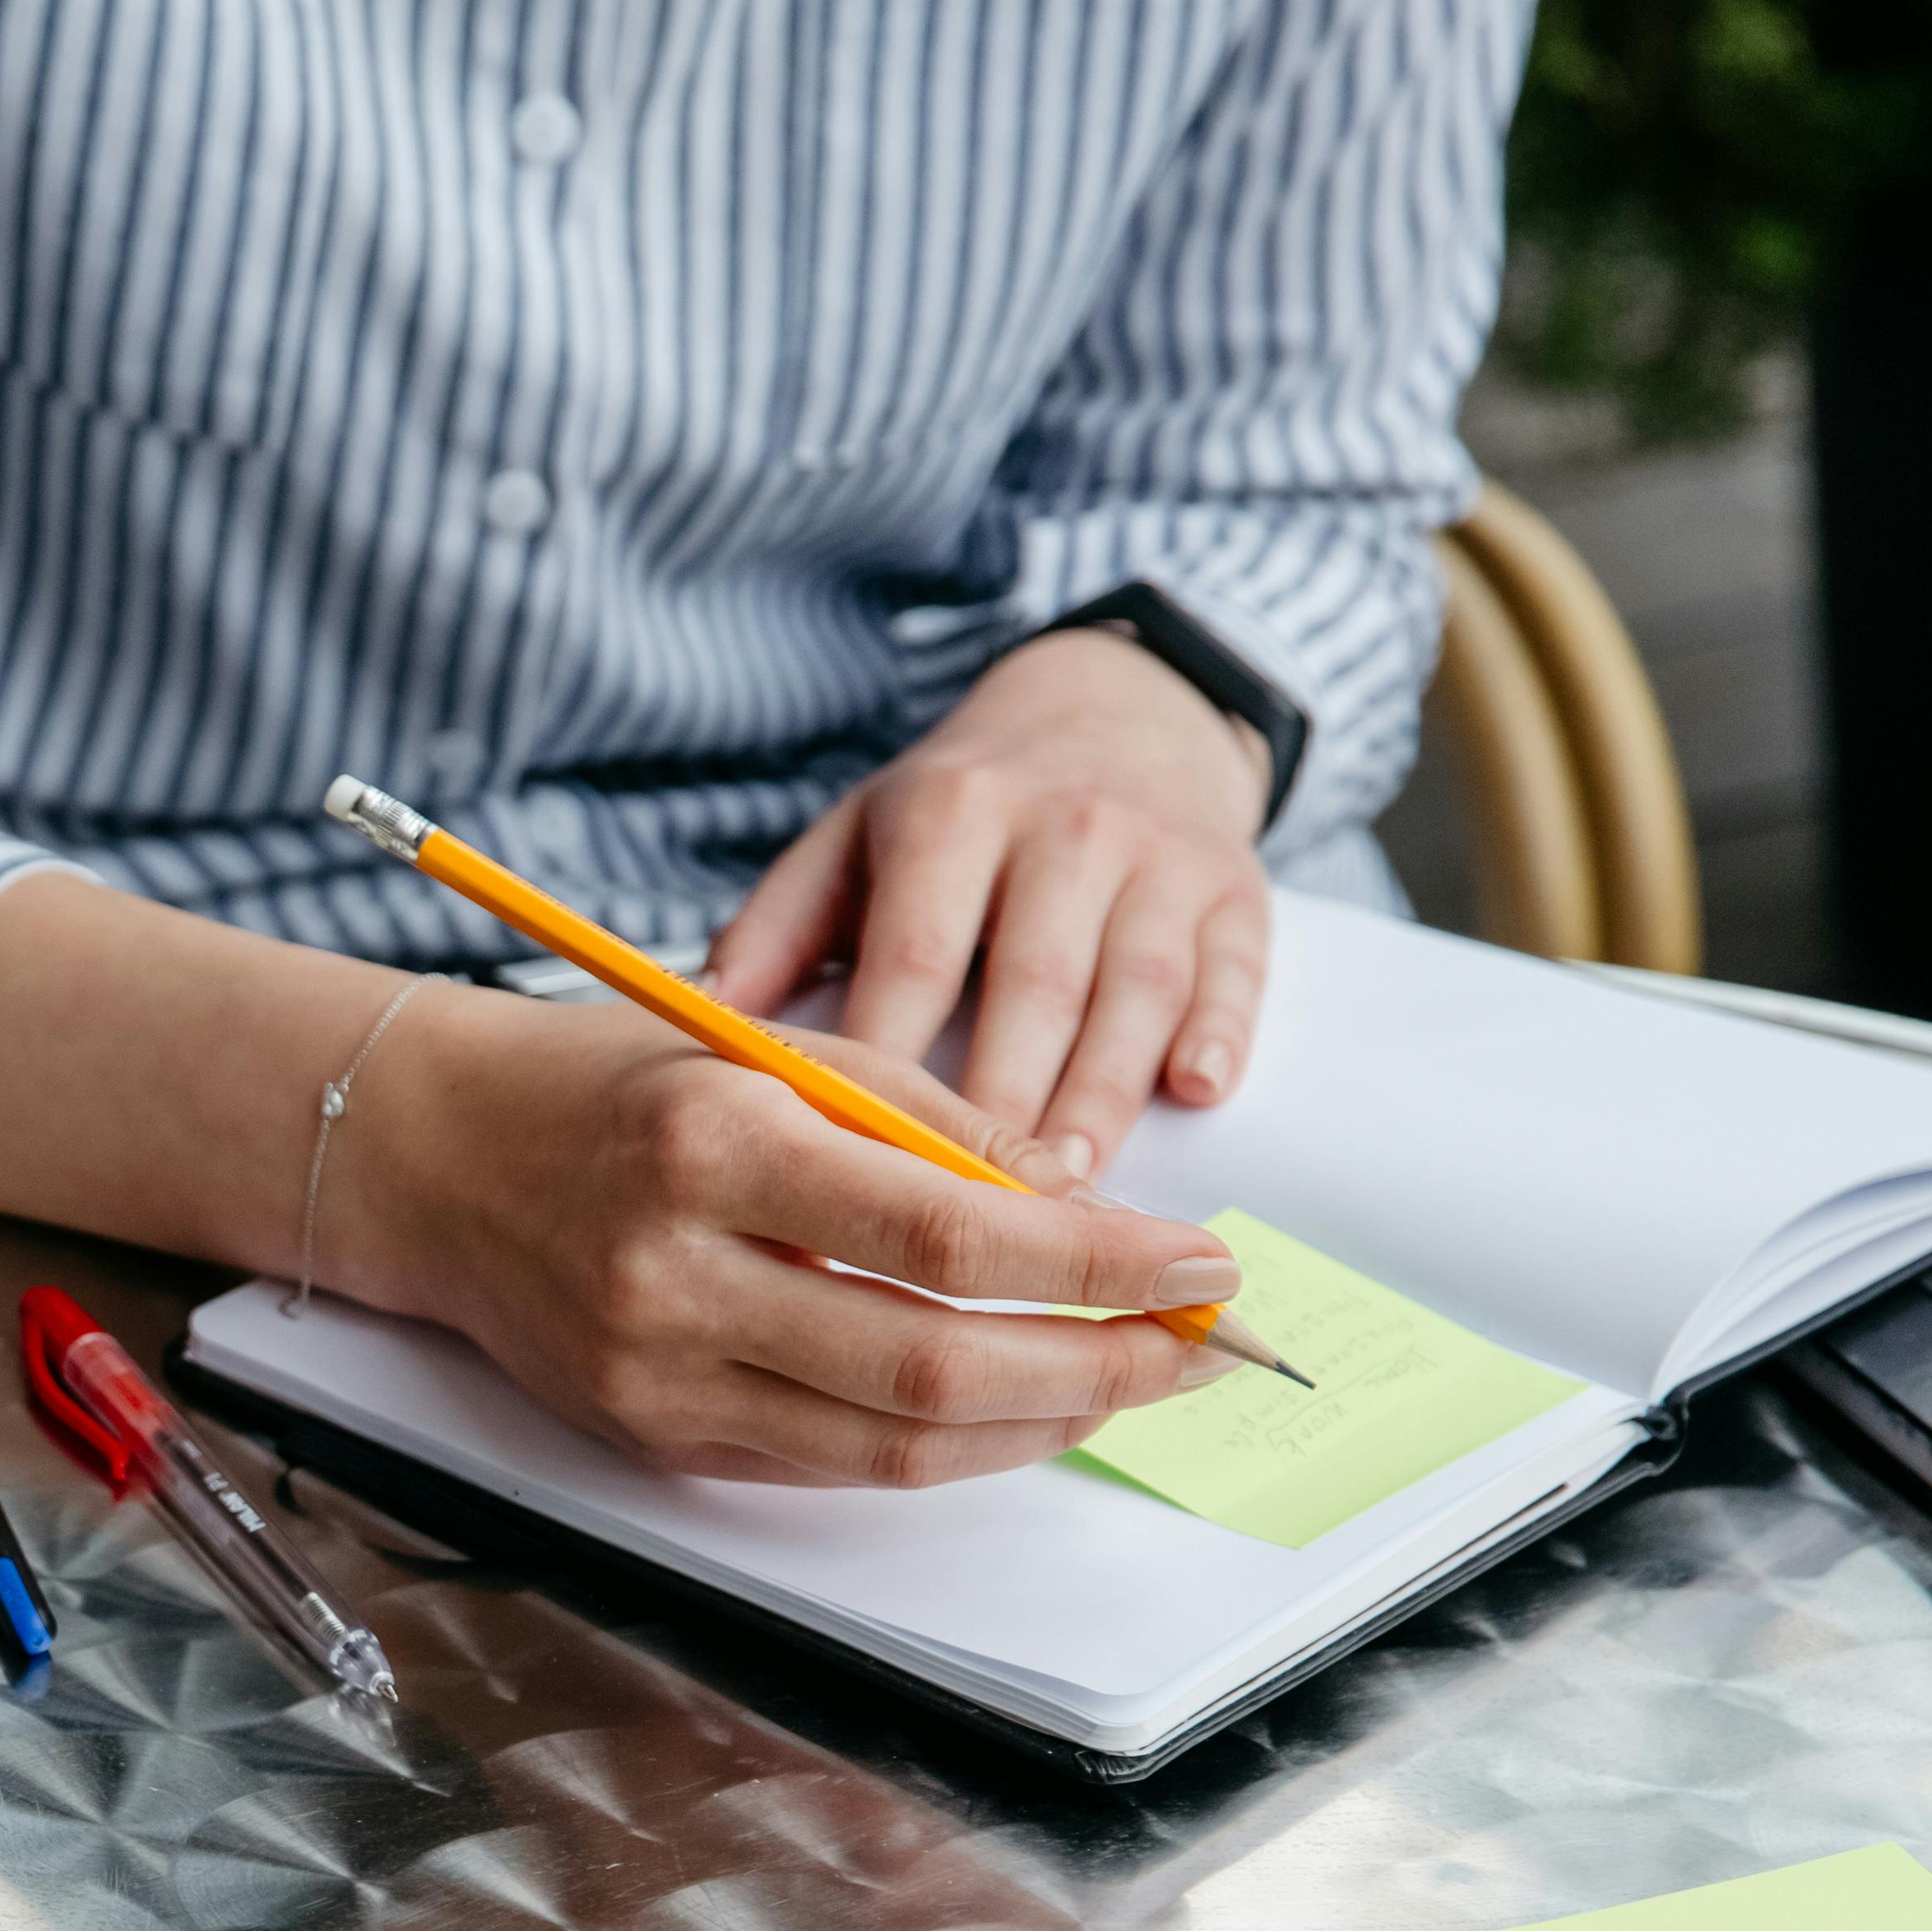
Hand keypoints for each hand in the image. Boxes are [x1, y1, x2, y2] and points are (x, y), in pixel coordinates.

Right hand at [343, 992, 1250, 1487]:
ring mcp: (656, 1376)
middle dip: (1095, 1366)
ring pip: (892, 1445)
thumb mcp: (775, 1046)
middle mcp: (674, 1277)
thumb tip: (1081, 1205)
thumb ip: (927, 1122)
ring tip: (1127, 1381)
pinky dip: (948, 1444)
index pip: (946, 1233)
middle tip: (1196, 1346)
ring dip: (1039, 1425)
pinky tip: (1020, 1407)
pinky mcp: (653, 1437)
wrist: (434, 1161)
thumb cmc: (618, 1083)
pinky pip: (831, 1465)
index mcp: (712, 1147)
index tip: (1198, 1262)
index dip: (1094, 1264)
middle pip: (931, 1366)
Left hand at [699, 626, 1272, 1168]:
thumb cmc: (959, 814)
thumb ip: (776, 928)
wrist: (1114, 712)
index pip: (914, 954)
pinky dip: (1219, 1032)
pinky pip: (1234, 969)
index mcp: (949, 814)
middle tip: (977, 1218)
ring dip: (1104, 1092)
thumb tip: (696, 1018)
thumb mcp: (853, 842)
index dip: (892, 1062)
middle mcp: (1061, 827)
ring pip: (1133, 989)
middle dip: (1008, 1100)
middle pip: (1032, 982)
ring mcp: (1158, 857)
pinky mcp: (1235, 887)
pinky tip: (1197, 1094)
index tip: (861, 1160)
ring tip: (1073, 1195)